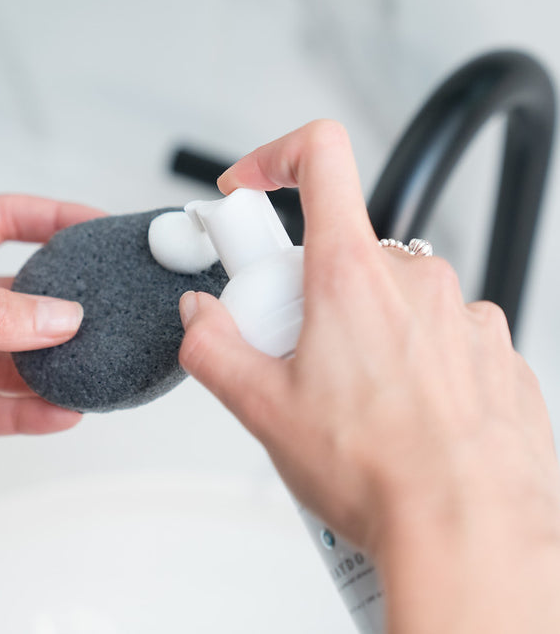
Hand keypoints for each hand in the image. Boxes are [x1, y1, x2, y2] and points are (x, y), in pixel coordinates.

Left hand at [0, 195, 102, 463]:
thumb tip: (57, 316)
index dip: (50, 217)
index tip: (94, 226)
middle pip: (7, 294)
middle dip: (55, 305)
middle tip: (99, 313)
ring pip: (0, 358)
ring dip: (44, 369)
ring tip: (86, 373)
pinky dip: (21, 414)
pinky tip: (56, 413)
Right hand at [178, 121, 559, 632]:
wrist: (471, 535)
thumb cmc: (378, 474)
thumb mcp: (263, 409)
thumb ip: (213, 347)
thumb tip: (200, 316)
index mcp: (351, 276)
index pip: (320, 157)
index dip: (276, 156)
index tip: (252, 187)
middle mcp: (414, 280)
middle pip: (342, 250)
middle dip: (310, 294)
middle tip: (300, 355)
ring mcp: (462, 314)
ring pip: (390, 297)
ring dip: (363, 332)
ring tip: (353, 400)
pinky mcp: (492, 351)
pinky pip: (438, 334)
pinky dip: (411, 360)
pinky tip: (400, 415)